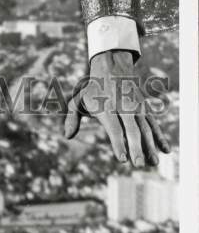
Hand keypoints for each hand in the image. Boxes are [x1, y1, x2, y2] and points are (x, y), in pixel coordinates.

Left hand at [64, 49, 170, 166]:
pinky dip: (161, 136)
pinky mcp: (145, 109)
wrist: (112, 68)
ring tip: (154, 163)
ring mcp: (136, 108)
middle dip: (136, 147)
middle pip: (132, 129)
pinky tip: (166, 150)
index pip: (113, 127)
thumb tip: (67, 136)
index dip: (118, 143)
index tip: (122, 159)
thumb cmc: (93, 90)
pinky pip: (154, 124)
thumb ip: (72, 117)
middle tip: (139, 164)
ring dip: (150, 146)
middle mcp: (124, 107)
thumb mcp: (79, 100)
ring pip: (145, 128)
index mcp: (107, 107)